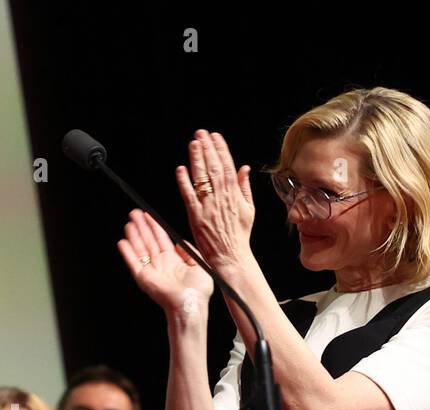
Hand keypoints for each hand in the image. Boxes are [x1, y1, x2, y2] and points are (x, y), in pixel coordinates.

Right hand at [117, 209, 212, 320]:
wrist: (190, 304)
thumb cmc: (198, 291)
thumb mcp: (200, 266)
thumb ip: (190, 252)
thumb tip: (179, 242)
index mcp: (174, 261)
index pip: (161, 239)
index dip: (154, 227)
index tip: (148, 215)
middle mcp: (161, 264)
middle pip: (148, 241)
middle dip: (142, 227)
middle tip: (134, 213)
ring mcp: (151, 271)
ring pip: (140, 249)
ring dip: (134, 236)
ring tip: (129, 222)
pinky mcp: (143, 278)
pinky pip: (133, 262)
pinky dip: (127, 253)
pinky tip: (123, 242)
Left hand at [176, 130, 254, 271]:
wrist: (231, 256)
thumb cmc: (239, 235)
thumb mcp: (248, 209)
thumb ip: (245, 187)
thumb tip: (244, 168)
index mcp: (235, 195)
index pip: (228, 166)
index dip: (221, 149)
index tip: (215, 136)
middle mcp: (221, 198)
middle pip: (214, 168)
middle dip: (207, 149)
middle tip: (201, 133)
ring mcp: (208, 206)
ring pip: (203, 178)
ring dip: (197, 159)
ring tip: (193, 143)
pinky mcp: (196, 216)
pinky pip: (189, 196)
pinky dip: (185, 182)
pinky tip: (181, 170)